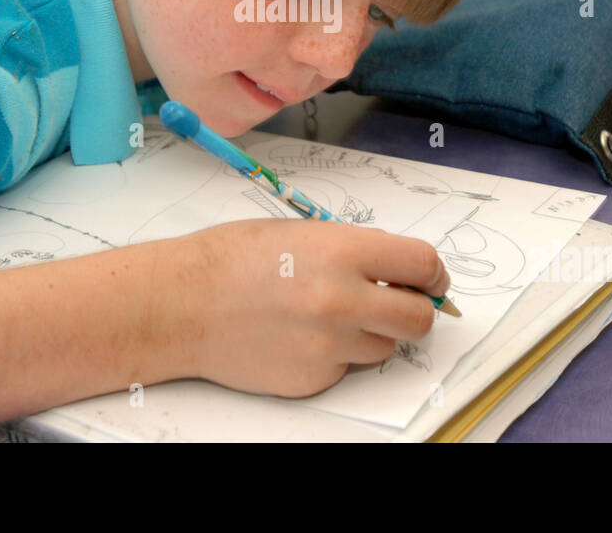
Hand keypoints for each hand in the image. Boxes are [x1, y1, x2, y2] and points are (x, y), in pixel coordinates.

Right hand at [172, 217, 449, 397]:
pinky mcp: (313, 380)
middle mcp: (343, 300)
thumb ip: (354, 249)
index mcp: (343, 251)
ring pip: (384, 348)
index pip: (423, 265)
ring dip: (370, 334)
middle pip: (418, 319)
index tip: (431, 281)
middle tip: (399, 303)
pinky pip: (346, 370)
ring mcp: (329, 346)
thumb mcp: (301, 231)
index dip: (433, 274)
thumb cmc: (231, 258)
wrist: (179, 304)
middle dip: (415, 310)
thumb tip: (398, 269)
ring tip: (327, 316)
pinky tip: (298, 336)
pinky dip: (335, 356)